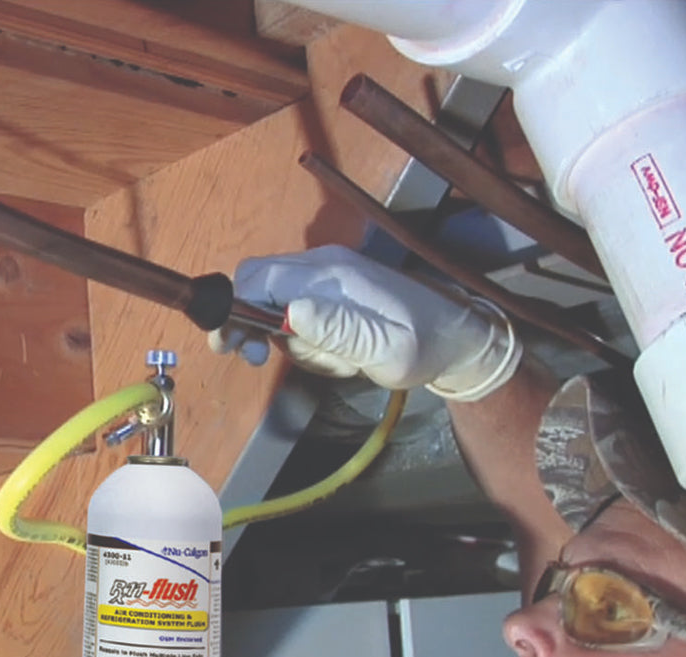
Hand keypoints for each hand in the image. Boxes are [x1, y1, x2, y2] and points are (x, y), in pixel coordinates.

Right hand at [209, 245, 521, 401]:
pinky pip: (297, 312)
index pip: (261, 277)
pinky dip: (305, 339)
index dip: (234, 308)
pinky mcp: (334, 292)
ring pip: (275, 303)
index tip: (230, 344)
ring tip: (333, 361)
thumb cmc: (425, 346)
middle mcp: (325, 267)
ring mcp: (329, 277)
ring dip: (289, 339)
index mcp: (334, 275)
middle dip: (252, 324)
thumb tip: (290, 311)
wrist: (455, 337)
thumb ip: (340, 331)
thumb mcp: (386, 349)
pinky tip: (337, 354)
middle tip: (261, 359)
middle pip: (259, 285)